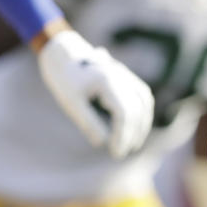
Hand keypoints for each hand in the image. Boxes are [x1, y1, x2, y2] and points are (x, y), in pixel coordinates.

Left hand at [36, 29, 153, 157]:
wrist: (62, 54)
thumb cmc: (64, 79)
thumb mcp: (71, 103)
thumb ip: (88, 122)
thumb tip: (104, 143)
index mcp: (106, 80)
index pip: (124, 113)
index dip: (122, 136)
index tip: (115, 152)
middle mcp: (120, 74)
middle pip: (137, 109)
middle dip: (132, 134)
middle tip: (120, 153)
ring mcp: (125, 73)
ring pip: (144, 101)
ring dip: (142, 125)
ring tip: (134, 144)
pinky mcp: (127, 76)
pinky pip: (143, 95)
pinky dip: (144, 112)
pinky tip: (138, 127)